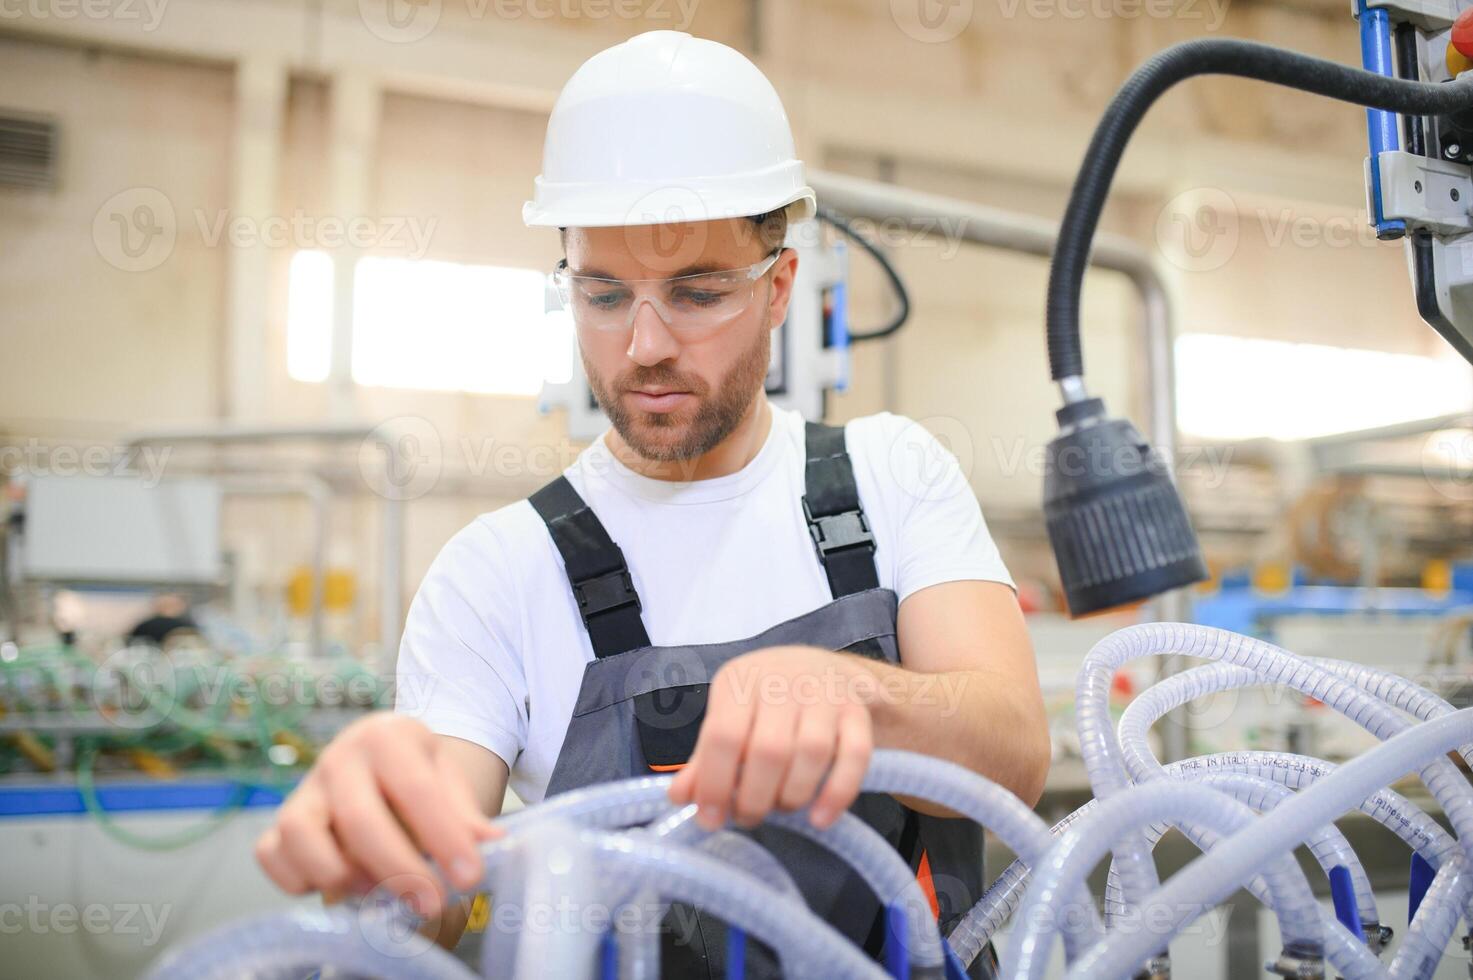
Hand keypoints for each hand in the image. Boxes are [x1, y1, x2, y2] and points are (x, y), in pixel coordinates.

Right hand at [254, 713, 498, 917]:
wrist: (379, 760)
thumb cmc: (417, 777)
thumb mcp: (449, 782)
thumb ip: (466, 815)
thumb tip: (491, 845)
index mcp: (388, 736)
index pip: (416, 789)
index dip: (444, 837)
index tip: (470, 876)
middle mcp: (340, 758)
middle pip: (360, 818)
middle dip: (399, 869)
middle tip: (432, 904)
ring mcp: (305, 790)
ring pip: (301, 834)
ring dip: (339, 873)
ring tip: (375, 891)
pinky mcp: (279, 821)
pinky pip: (271, 854)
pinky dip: (298, 879)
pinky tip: (338, 887)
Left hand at [668, 645, 872, 830]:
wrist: (826, 669)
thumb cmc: (766, 701)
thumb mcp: (730, 717)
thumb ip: (705, 758)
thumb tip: (679, 797)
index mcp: (740, 681)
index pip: (723, 736)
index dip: (714, 784)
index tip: (709, 819)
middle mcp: (783, 681)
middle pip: (769, 749)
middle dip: (755, 798)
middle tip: (749, 817)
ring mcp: (824, 694)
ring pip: (812, 752)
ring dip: (792, 796)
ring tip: (780, 809)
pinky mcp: (857, 711)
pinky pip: (855, 756)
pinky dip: (838, 793)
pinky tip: (820, 819)